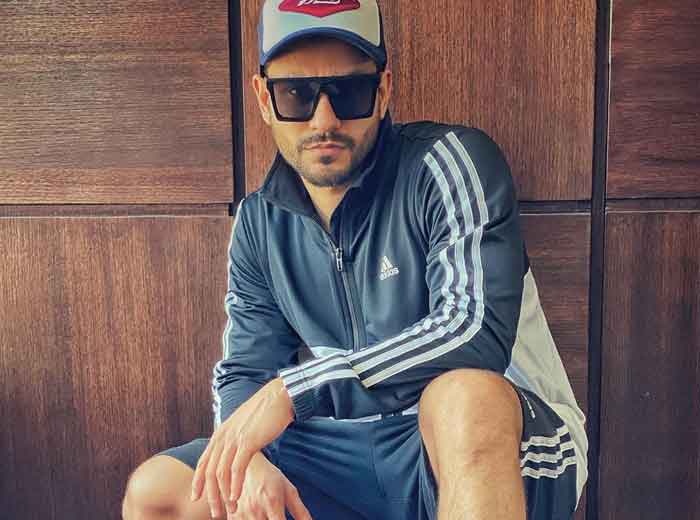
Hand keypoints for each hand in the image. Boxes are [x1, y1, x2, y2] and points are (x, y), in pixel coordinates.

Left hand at [191, 378, 294, 517]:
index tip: (196, 498)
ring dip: (224, 494)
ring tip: (229, 509)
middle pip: (210, 471)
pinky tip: (236, 497)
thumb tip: (236, 453)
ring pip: (221, 473)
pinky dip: (234, 485)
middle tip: (216, 513)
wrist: (279, 397)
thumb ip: (236, 439)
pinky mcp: (247, 441)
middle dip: (210, 495)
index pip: (203, 461)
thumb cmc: (265, 413)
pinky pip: (236, 468)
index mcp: (221, 434)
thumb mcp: (244, 426)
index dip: (198, 481)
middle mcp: (223, 436)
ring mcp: (234, 439)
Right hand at [230, 451, 312, 519]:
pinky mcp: (232, 516)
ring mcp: (242, 514)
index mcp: (273, 502)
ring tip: (267, 515)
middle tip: (276, 517)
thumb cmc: (270, 478)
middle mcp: (256, 510)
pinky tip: (257, 516)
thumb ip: (301, 511)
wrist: (246, 465)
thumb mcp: (288, 491)